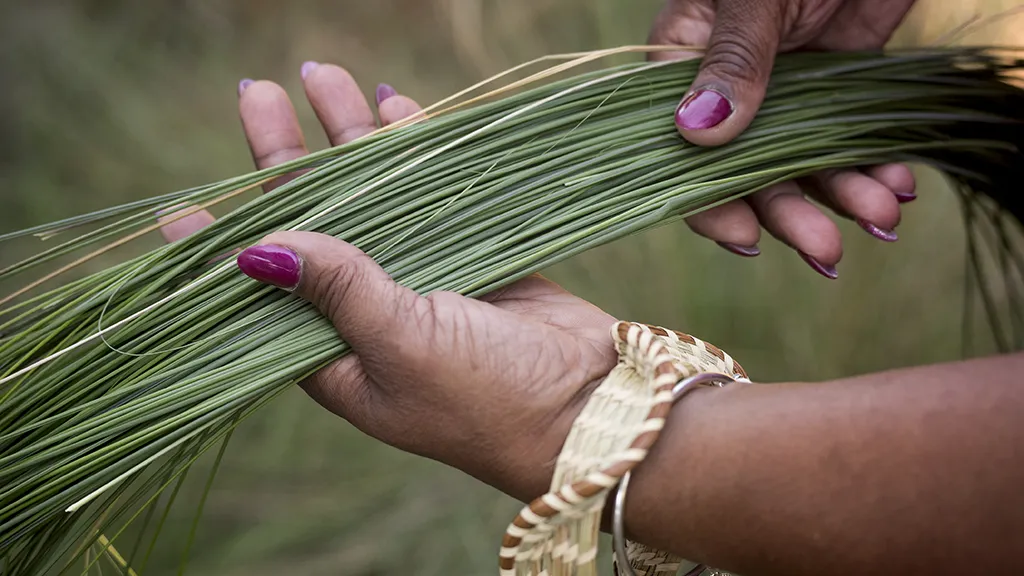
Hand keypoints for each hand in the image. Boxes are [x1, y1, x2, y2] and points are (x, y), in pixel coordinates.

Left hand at [159, 63, 619, 501]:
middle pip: (314, 226)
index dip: (223, 251)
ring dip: (349, 138)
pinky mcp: (472, 252)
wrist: (591, 406)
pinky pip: (431, 190)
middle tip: (259, 94)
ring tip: (321, 75)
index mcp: (335, 357)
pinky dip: (413, 149)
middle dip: (288, 160)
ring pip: (372, 196)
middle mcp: (369, 315)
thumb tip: (255, 249)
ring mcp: (422, 278)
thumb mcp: (399, 342)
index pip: (264, 296)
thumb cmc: (486, 399)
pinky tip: (391, 106)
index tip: (184, 209)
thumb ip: (337, 287)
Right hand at [651, 0, 918, 277]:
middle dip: (791, 213)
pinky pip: (847, 142)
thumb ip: (733, 57)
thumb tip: (695, 132)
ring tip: (882, 216)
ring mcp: (783, 91)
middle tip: (827, 251)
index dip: (710, 198)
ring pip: (803, 164)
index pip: (681, 147)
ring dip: (840, 198)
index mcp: (684, 60)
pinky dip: (871, 168)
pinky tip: (896, 185)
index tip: (747, 237)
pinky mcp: (835, 88)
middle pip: (747, 171)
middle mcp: (728, 87)